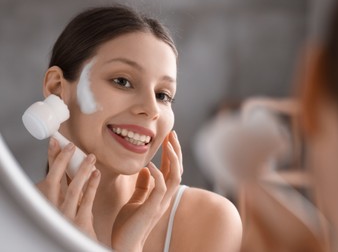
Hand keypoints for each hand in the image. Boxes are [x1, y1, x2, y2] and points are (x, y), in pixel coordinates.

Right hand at [36, 137, 100, 239]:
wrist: (78, 248)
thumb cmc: (73, 227)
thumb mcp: (64, 207)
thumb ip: (66, 191)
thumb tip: (72, 169)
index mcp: (49, 204)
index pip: (49, 176)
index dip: (52, 158)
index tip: (56, 142)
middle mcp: (54, 210)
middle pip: (55, 180)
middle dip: (61, 160)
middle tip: (70, 145)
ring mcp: (66, 217)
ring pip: (72, 189)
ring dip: (81, 171)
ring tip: (90, 157)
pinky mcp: (80, 224)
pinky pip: (86, 201)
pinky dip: (91, 186)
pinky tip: (97, 174)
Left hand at [111, 131, 182, 251]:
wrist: (124, 245)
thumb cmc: (129, 225)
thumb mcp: (136, 200)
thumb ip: (143, 186)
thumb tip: (146, 171)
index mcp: (161, 194)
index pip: (171, 169)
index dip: (171, 153)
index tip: (168, 137)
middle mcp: (165, 197)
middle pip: (177, 170)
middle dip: (175, 150)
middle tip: (171, 133)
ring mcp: (160, 203)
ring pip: (175, 177)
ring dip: (173, 159)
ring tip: (168, 143)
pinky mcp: (152, 209)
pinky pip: (160, 189)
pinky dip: (157, 175)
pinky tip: (150, 164)